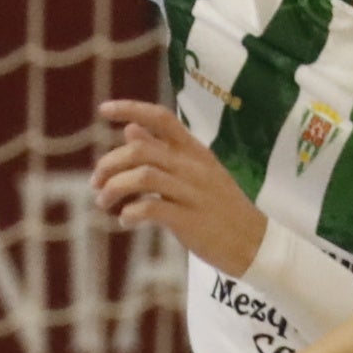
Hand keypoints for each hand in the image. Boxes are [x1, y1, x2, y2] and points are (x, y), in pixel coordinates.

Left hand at [96, 100, 268, 273]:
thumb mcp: (196, 171)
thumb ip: (163, 150)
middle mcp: (193, 167)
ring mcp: (192, 193)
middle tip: (96, 181)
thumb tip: (130, 129)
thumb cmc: (222, 207)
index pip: (161, 117)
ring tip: (104, 201)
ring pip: (142, 177)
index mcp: (195, 151)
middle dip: (109, 163)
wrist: (256, 243)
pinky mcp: (190, 221)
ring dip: (114, 188)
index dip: (130, 108)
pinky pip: (152, 208)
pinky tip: (126, 220)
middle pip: (140, 150)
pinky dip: (131, 213)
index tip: (103, 110)